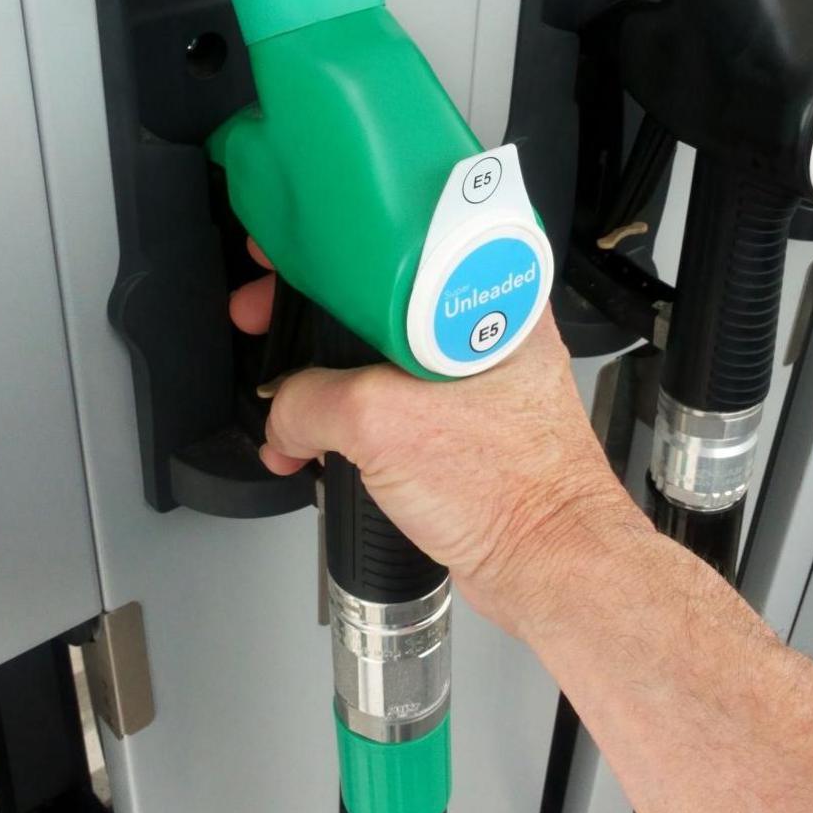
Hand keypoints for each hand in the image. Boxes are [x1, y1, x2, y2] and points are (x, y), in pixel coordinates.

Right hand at [229, 241, 641, 632]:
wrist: (548, 567)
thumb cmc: (513, 491)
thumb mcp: (382, 423)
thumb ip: (311, 401)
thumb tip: (282, 411)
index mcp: (487, 297)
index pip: (391, 244)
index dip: (325, 249)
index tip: (281, 255)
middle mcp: (483, 333)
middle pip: (374, 302)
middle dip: (309, 320)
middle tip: (264, 322)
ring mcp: (474, 382)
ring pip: (378, 361)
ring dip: (325, 383)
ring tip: (289, 405)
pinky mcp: (463, 430)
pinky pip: (391, 408)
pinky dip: (351, 424)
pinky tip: (321, 446)